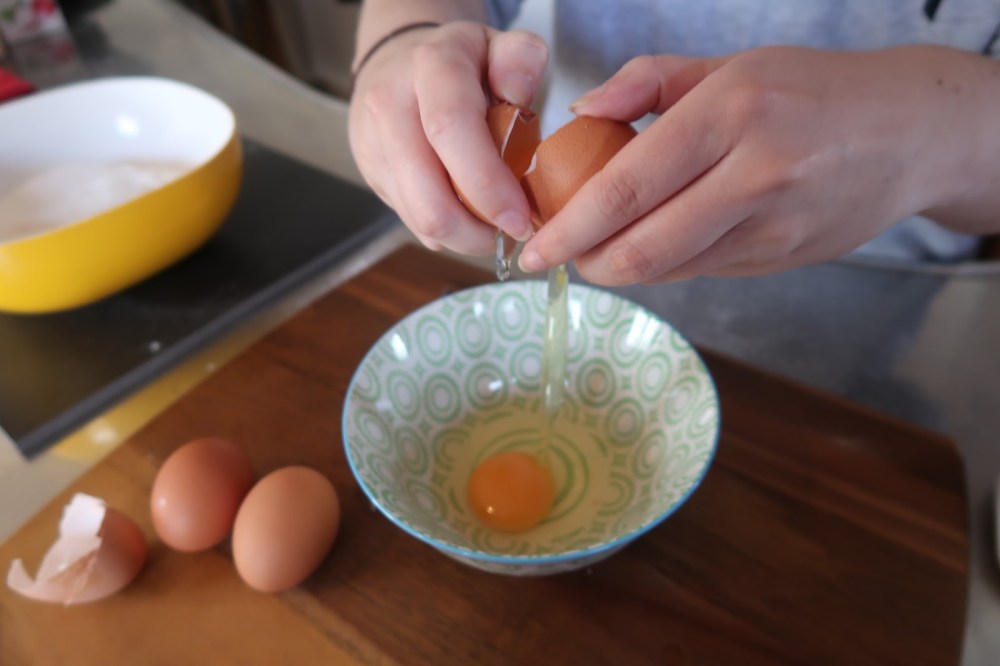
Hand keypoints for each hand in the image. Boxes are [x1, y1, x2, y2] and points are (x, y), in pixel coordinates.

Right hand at [349, 22, 547, 254]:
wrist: (398, 60)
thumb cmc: (462, 64)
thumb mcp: (499, 46)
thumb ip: (521, 59)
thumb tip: (519, 96)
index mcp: (432, 67)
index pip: (450, 130)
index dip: (487, 184)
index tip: (519, 218)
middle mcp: (390, 103)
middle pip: (428, 196)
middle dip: (476, 231)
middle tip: (511, 230)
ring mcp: (373, 142)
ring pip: (418, 218)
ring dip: (463, 236)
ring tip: (491, 223)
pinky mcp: (370, 172)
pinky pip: (410, 219)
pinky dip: (446, 230)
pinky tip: (466, 213)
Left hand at [518, 45, 976, 283]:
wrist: (909, 133)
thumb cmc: (810, 91)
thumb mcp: (729, 65)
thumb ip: (648, 83)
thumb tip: (582, 113)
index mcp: (731, 114)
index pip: (628, 188)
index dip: (571, 228)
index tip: (534, 248)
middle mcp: (754, 175)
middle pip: (644, 248)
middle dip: (588, 263)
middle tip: (561, 256)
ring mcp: (773, 227)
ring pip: (671, 270)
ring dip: (622, 268)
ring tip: (599, 248)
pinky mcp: (783, 259)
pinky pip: (702, 272)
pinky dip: (664, 266)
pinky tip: (654, 243)